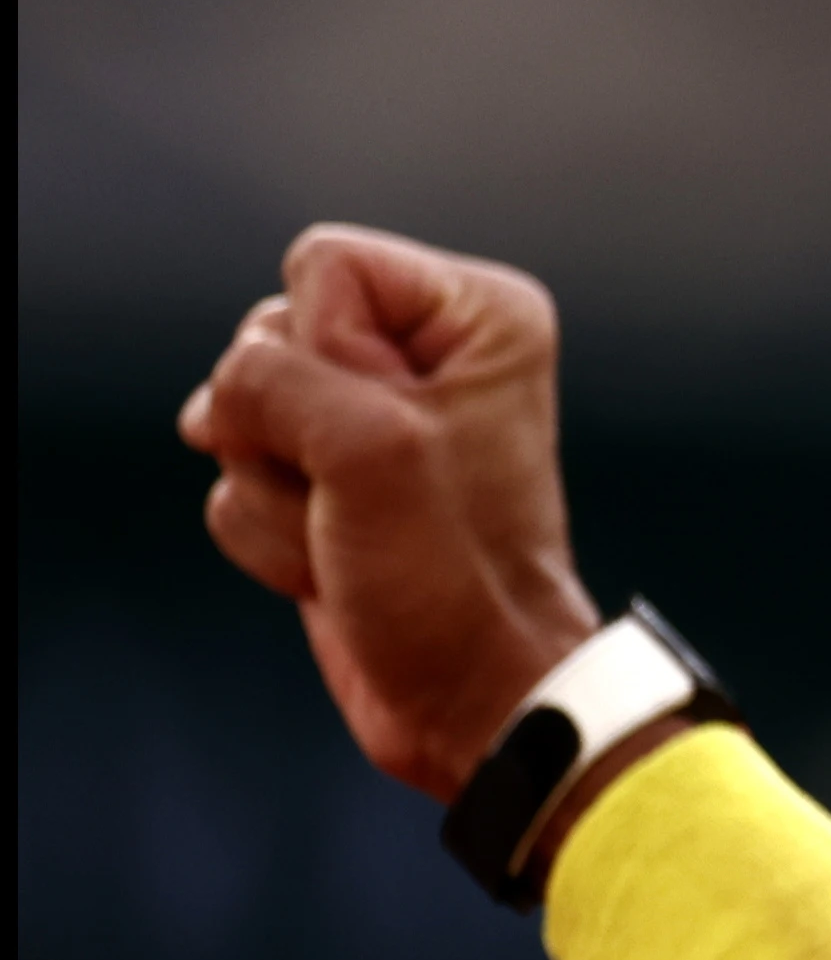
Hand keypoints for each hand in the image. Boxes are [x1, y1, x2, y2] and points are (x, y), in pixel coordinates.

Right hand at [178, 226, 600, 800]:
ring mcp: (369, 424)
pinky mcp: (326, 484)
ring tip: (350, 536)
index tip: (389, 431)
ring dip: (274, 491)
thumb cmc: (453, 577)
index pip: (321, 263)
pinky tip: (331, 565)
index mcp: (477, 317)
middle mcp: (427, 357)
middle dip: (287, 428)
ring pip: (236, 414)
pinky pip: (234, 479)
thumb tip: (224, 399)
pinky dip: (269, 534)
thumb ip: (272, 378)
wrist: (466, 696)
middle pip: (263, 337)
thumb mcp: (369, 446)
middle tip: (361, 494)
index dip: (325, 352)